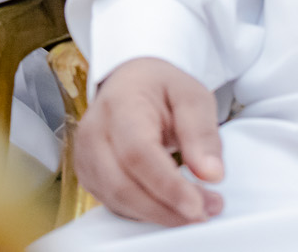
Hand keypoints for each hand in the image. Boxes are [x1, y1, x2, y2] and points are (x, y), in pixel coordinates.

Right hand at [74, 57, 225, 226]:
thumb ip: (202, 133)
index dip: (167, 185)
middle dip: (167, 208)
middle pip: (123, 185)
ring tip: (197, 209)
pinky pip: (116, 205)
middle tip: (207, 210)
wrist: (130, 83)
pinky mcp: (88, 175)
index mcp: (120, 105)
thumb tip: (211, 174)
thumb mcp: (192, 96)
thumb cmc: (160, 89)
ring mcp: (86, 156)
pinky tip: (171, 206)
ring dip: (160, 214)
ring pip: (119, 201)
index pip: (138, 153)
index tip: (197, 206)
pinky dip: (146, 213)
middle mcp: (94, 132)